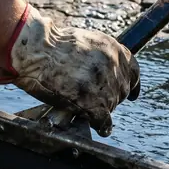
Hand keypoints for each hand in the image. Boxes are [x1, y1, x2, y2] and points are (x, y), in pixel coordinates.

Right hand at [0, 5, 139, 135]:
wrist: (36, 49)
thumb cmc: (52, 44)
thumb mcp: (85, 41)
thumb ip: (100, 56)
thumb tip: (106, 72)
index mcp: (113, 49)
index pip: (133, 70)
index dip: (132, 84)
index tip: (133, 93)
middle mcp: (113, 65)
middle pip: (122, 90)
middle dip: (111, 96)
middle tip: (94, 98)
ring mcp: (103, 84)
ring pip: (111, 105)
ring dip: (100, 108)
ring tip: (84, 106)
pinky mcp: (91, 101)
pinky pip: (103, 120)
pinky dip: (101, 125)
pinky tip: (98, 127)